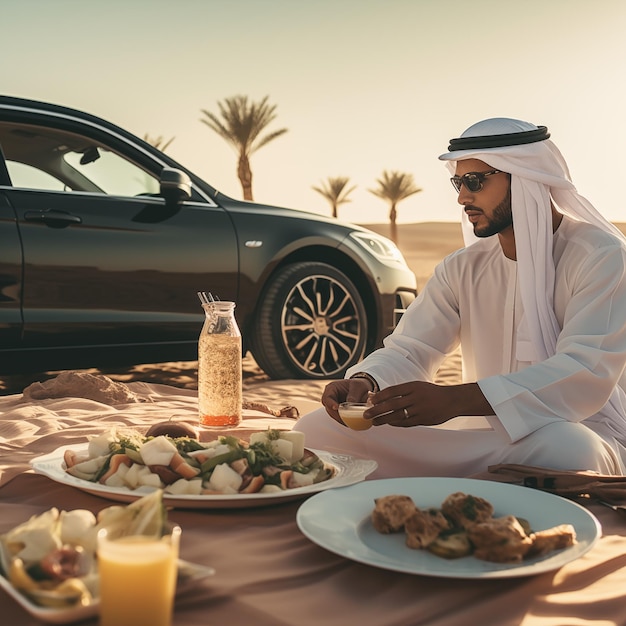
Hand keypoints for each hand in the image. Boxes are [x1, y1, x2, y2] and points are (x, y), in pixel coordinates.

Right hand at [321, 378, 373, 424]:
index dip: (330, 403)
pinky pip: (338, 418)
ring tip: (350, 423)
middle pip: (329, 408)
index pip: (327, 397)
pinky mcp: (338, 412)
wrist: (361, 390)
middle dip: (337, 415)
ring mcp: (333, 405)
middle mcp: (330, 397)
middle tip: (346, 419)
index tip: (337, 407)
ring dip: (341, 419)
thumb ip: (354, 394)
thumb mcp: (358, 386)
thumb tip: (350, 402)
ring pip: (333, 415)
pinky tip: (350, 423)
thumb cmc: (358, 385)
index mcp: (332, 388)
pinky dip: (344, 420)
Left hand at [365, 381, 492, 427]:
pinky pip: (406, 423)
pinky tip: (389, 423)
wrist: (452, 400)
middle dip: (377, 410)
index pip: (392, 391)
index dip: (379, 396)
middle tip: (366, 414)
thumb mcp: (417, 386)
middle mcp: (416, 397)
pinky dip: (396, 423)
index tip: (370, 401)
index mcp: (413, 386)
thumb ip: (400, 391)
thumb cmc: (430, 392)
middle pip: (392, 404)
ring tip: (374, 422)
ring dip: (384, 419)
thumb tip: (379, 396)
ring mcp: (420, 409)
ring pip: (398, 415)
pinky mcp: (423, 419)